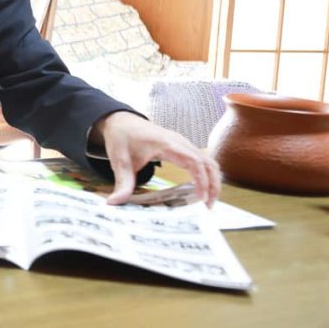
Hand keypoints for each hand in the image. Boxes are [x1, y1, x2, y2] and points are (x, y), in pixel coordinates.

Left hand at [90, 111, 220, 206]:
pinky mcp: (182, 147)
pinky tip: (201, 189)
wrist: (121, 121)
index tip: (201, 198)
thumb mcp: (119, 160)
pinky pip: (202, 160)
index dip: (201, 180)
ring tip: (208, 201)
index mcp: (166, 144)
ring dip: (213, 180)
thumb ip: (122, 182)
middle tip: (208, 207)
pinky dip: (207, 174)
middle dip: (213, 184)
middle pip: (207, 162)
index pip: (194, 161)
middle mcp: (179, 142)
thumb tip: (115, 202)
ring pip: (208, 160)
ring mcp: (183, 143)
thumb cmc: (122, 138)